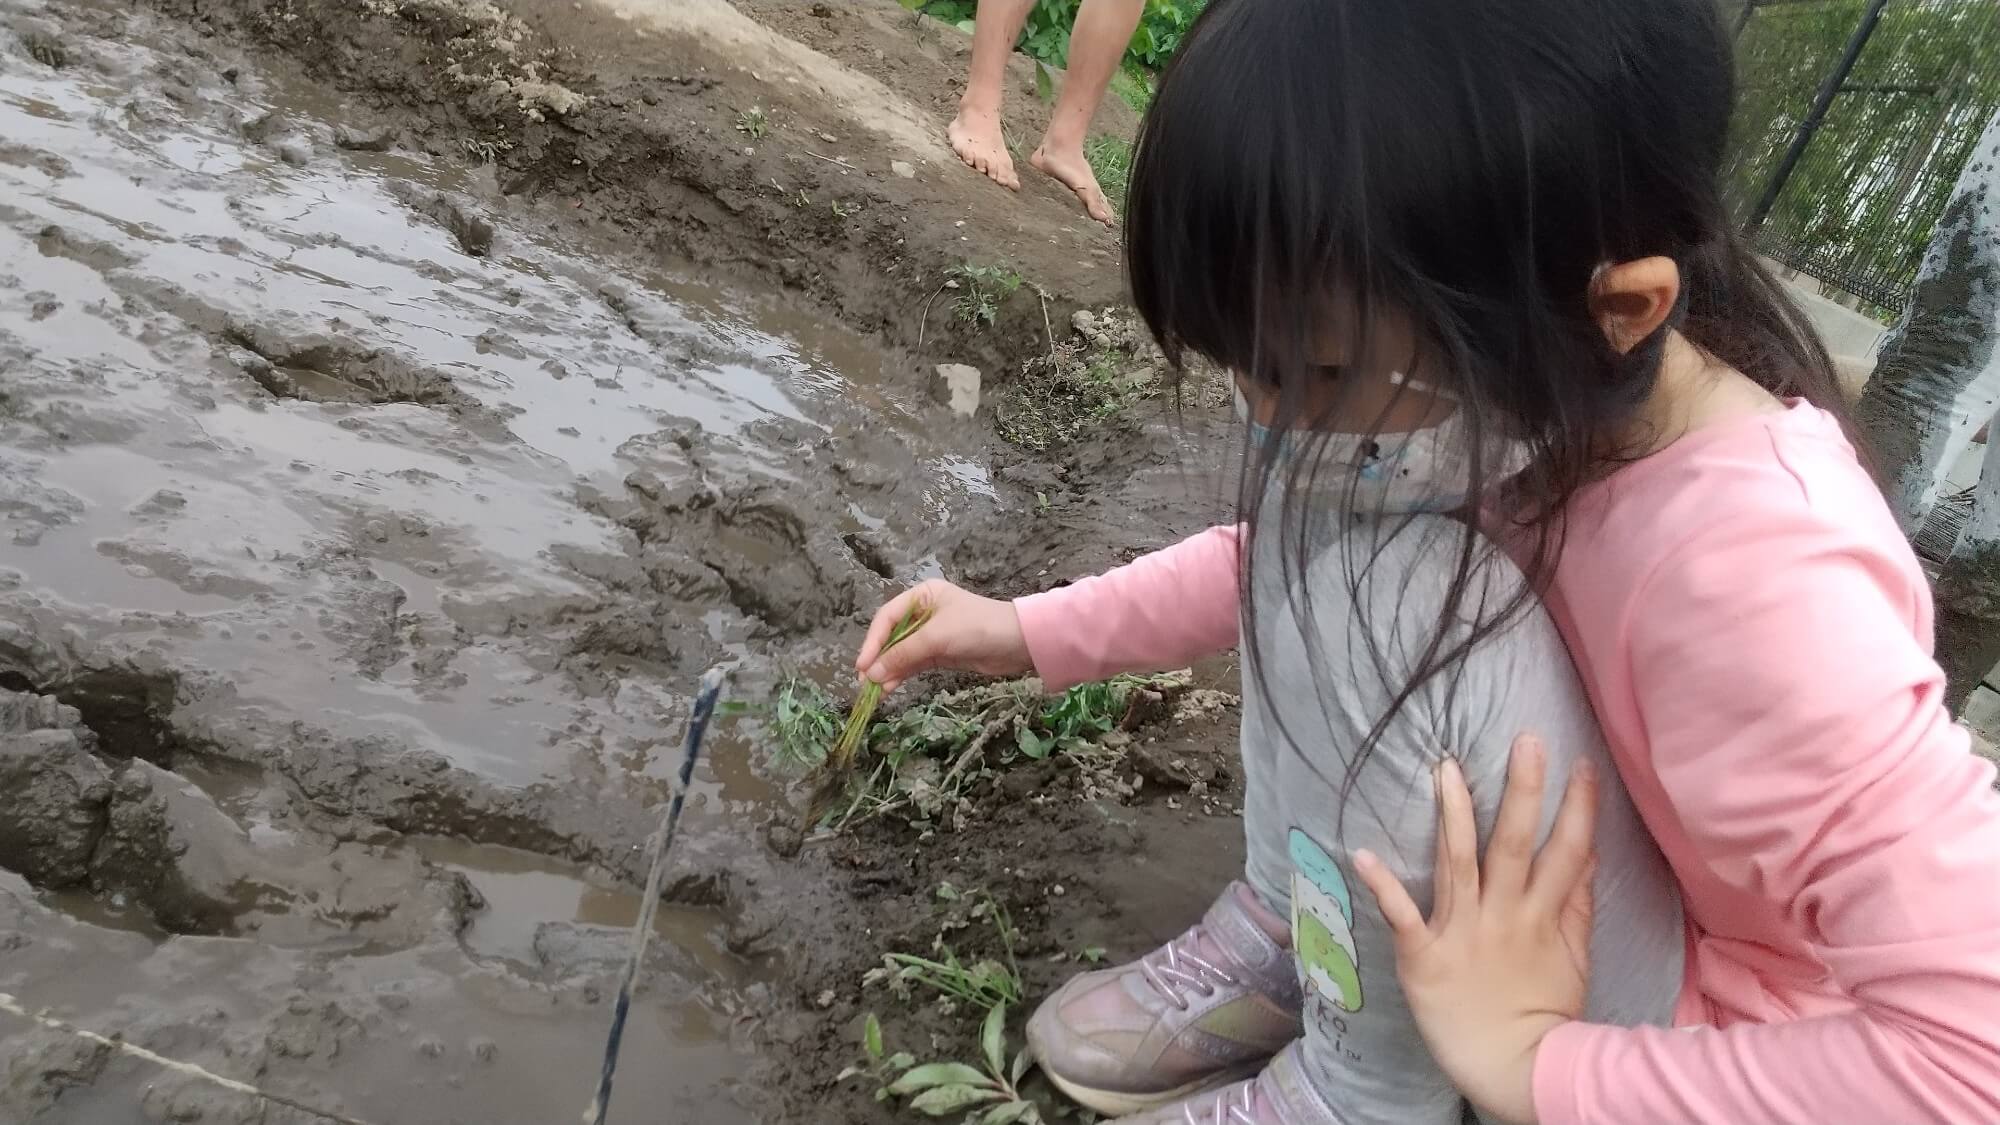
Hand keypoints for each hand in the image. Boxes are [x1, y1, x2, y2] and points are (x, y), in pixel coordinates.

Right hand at [854, 580, 1031, 693]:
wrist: (1018, 643)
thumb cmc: (977, 628)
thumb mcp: (937, 637)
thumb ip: (904, 654)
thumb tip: (872, 674)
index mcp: (921, 596)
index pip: (887, 617)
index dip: (872, 641)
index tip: (862, 665)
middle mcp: (923, 612)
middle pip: (891, 636)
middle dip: (878, 658)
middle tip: (864, 681)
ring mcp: (931, 634)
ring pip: (901, 653)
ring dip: (888, 670)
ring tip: (875, 690)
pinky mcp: (940, 653)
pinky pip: (914, 664)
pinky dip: (902, 675)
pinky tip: (890, 687)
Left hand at [1353, 736, 1597, 1124]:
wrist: (1517, 1069)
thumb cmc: (1542, 1011)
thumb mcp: (1574, 956)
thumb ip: (1578, 902)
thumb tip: (1588, 850)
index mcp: (1542, 915)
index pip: (1567, 852)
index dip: (1576, 808)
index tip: (1580, 761)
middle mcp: (1504, 916)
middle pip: (1516, 845)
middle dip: (1524, 792)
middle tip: (1525, 740)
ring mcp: (1463, 933)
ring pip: (1459, 864)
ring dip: (1453, 815)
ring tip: (1445, 770)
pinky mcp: (1424, 957)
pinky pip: (1403, 917)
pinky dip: (1383, 887)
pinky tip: (1364, 854)